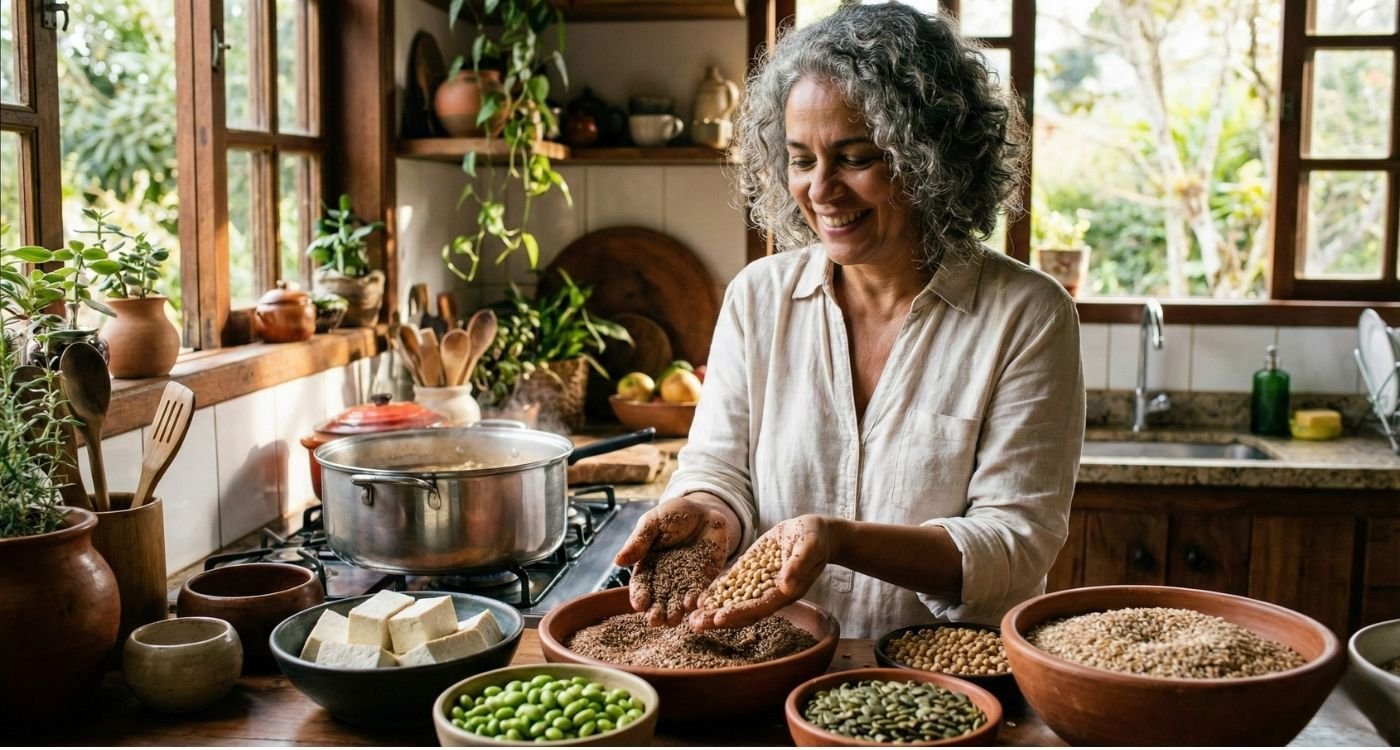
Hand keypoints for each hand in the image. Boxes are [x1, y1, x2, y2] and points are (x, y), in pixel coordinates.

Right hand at [613, 494, 734, 625]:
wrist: (705, 509)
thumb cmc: (674, 513)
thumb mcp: (653, 522)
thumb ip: (639, 541)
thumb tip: (617, 561)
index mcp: (648, 564)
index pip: (641, 584)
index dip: (639, 595)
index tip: (639, 605)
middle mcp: (665, 577)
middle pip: (658, 598)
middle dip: (656, 610)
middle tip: (655, 620)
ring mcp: (685, 580)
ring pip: (677, 601)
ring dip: (675, 611)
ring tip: (673, 620)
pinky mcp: (704, 578)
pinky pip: (699, 592)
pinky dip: (697, 600)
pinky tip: (694, 605)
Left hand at [689, 514, 834, 630]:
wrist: (811, 532)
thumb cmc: (815, 539)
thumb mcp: (809, 547)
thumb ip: (798, 565)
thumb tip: (786, 584)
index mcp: (785, 592)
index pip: (759, 607)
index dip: (739, 614)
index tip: (719, 619)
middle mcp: (769, 593)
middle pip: (742, 610)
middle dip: (718, 618)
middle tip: (695, 624)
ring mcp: (758, 584)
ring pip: (732, 601)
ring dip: (712, 609)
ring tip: (689, 617)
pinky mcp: (750, 571)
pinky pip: (731, 585)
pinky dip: (715, 593)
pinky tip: (697, 599)